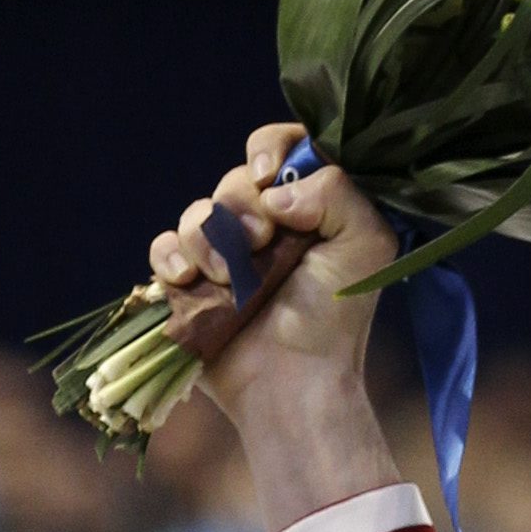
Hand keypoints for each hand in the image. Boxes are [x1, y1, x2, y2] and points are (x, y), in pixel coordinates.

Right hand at [149, 121, 396, 419]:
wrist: (294, 382)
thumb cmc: (336, 318)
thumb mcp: (366, 246)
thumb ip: (338, 193)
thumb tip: (275, 189)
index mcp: (310, 209)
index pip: (282, 148)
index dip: (270, 150)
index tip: (271, 178)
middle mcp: (267, 227)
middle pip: (235, 180)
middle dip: (242, 207)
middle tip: (261, 243)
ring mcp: (225, 254)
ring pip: (196, 213)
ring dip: (207, 239)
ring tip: (229, 279)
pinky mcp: (190, 282)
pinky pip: (163, 246)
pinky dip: (171, 258)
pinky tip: (189, 282)